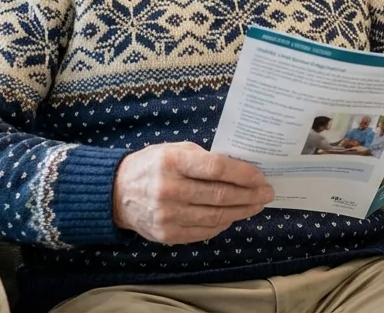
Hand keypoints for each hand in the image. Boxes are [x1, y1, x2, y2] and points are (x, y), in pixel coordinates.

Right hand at [112, 142, 274, 243]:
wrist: (116, 193)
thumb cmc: (152, 165)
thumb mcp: (174, 150)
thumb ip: (204, 158)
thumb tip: (241, 168)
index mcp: (172, 162)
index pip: (217, 169)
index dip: (243, 174)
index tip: (261, 177)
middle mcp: (169, 189)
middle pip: (220, 195)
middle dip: (250, 195)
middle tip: (267, 193)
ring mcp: (167, 215)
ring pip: (216, 216)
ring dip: (242, 212)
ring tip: (256, 205)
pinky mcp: (167, 234)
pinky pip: (204, 231)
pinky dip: (222, 224)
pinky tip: (233, 216)